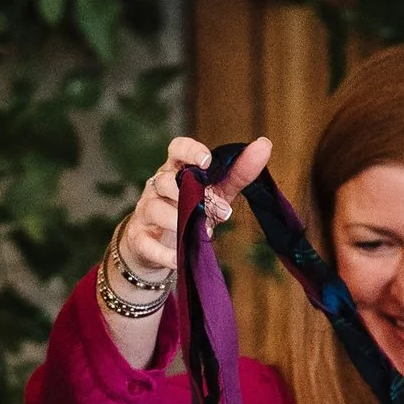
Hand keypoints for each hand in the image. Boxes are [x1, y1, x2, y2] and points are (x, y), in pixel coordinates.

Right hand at [112, 132, 272, 292]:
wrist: (157, 247)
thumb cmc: (190, 211)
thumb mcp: (216, 192)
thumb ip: (238, 173)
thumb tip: (265, 145)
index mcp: (176, 170)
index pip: (177, 149)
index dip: (190, 151)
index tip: (207, 161)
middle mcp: (157, 186)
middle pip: (166, 180)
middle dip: (190, 195)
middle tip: (219, 211)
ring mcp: (145, 211)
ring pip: (157, 210)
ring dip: (179, 222)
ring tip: (200, 232)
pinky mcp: (138, 237)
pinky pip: (148, 244)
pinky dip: (166, 253)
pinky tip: (180, 258)